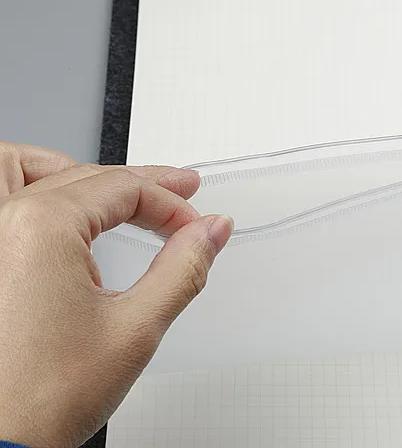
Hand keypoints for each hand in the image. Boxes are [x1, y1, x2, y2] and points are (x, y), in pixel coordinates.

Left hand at [0, 143, 232, 447]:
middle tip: (179, 193)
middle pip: (82, 174)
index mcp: (38, 228)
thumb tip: (213, 229)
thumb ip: (183, 267)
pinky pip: (2, 202)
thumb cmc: (40, 400)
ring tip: (112, 188)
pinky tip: (62, 215)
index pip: (122, 188)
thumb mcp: (135, 329)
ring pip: (21, 169)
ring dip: (68, 170)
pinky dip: (32, 193)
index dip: (171, 206)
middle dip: (138, 184)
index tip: (196, 227)